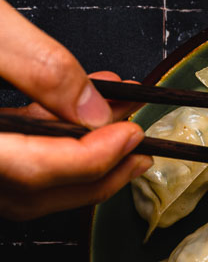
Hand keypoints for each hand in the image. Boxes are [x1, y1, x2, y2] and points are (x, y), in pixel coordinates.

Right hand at [0, 0, 150, 220]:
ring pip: (16, 186)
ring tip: (115, 123)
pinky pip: (1, 161)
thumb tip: (95, 109)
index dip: (93, 160)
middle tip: (139, 145)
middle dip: (94, 174)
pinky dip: (40, 143)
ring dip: (73, 161)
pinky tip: (68, 112)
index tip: (132, 133)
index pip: (33, 171)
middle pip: (29, 194)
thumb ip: (37, 66)